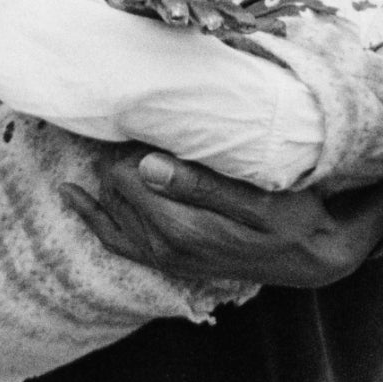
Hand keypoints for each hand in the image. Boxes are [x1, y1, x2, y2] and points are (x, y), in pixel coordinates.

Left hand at [63, 149, 382, 289]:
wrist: (312, 258)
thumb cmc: (293, 219)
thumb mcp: (259, 201)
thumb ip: (202, 184)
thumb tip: (146, 164)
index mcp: (182, 228)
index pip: (126, 175)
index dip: (133, 143)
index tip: (151, 122)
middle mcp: (164, 247)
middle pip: (115, 187)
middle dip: (119, 156)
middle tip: (142, 127)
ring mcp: (163, 257)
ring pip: (111, 210)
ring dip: (107, 177)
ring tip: (115, 143)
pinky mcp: (166, 259)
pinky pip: (115, 240)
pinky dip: (91, 215)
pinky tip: (70, 193)